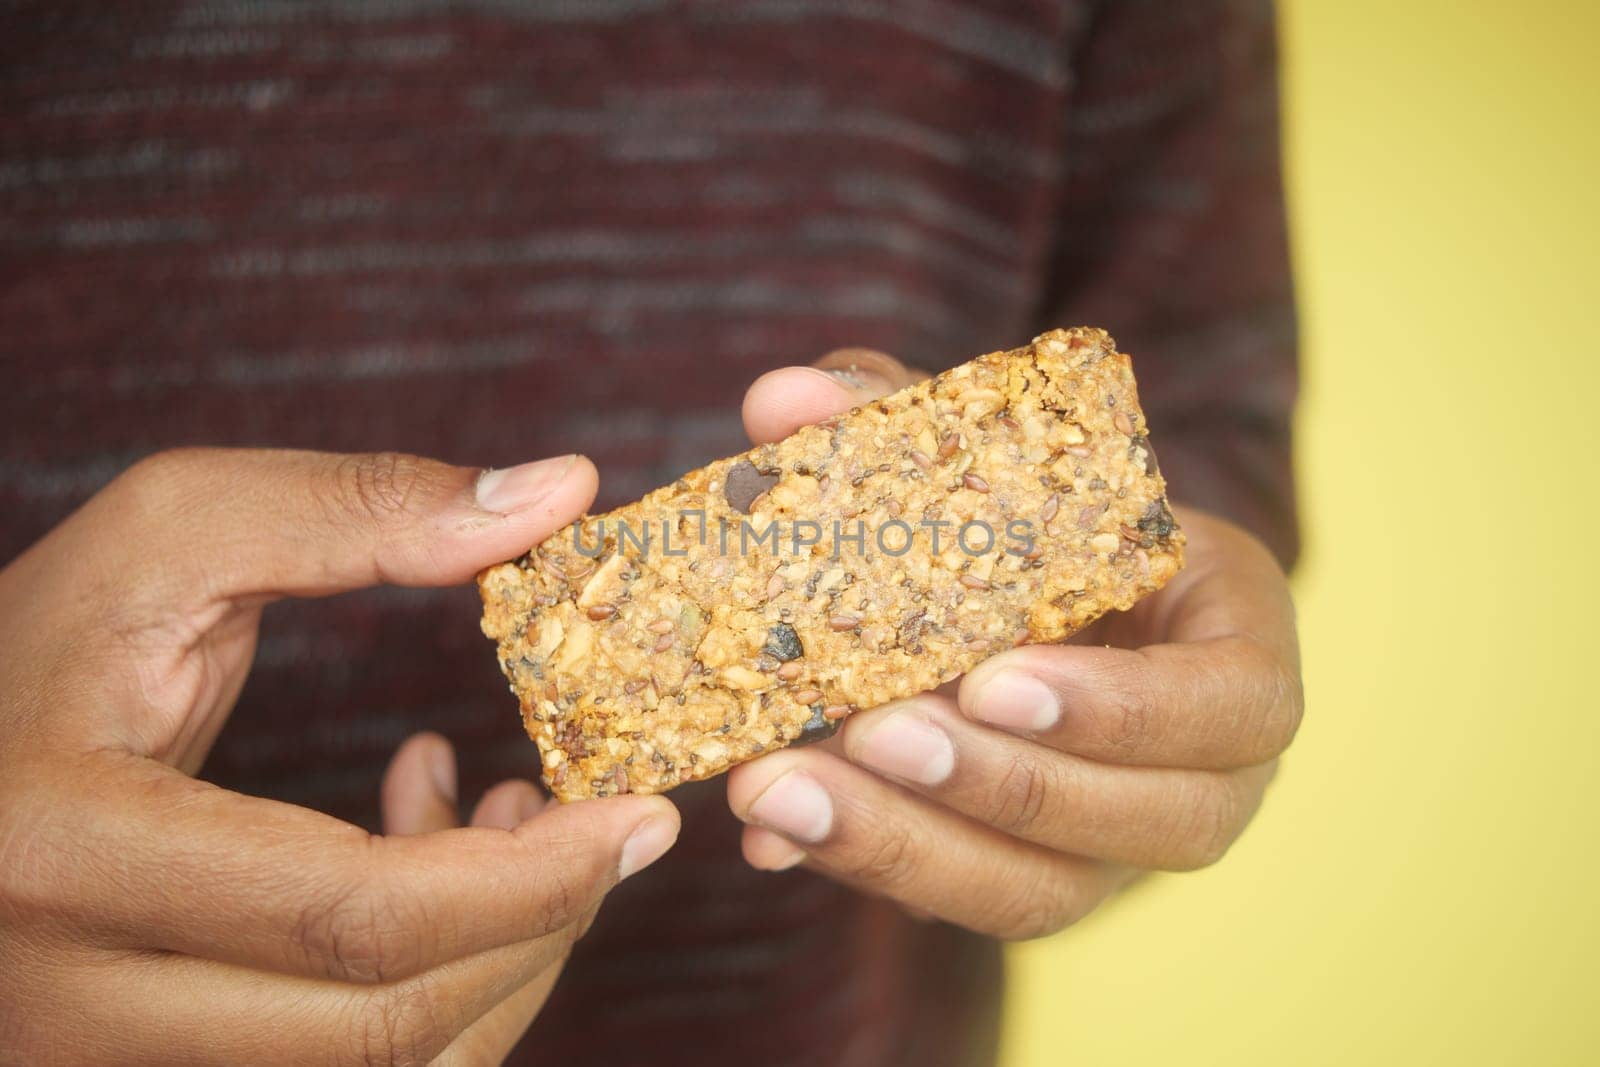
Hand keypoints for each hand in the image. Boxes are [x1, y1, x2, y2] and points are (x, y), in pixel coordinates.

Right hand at [0, 448, 679, 1063]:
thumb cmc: (46, 638)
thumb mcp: (177, 533)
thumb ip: (363, 509)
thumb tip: (561, 494)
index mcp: (65, 848)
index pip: (352, 919)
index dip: (532, 877)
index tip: (640, 814)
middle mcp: (67, 999)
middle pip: (379, 1026)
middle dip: (538, 925)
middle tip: (608, 821)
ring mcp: (99, 1058)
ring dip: (496, 960)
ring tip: (519, 819)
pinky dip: (435, 990)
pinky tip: (433, 865)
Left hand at [725, 353, 1302, 937]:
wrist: (1044, 598)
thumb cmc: (1045, 515)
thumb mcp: (1002, 458)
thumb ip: (904, 416)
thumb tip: (778, 398)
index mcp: (1239, 648)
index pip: (1234, 704)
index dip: (1123, 709)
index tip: (993, 677)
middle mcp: (1209, 771)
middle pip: (1144, 823)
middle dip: (997, 784)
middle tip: (867, 731)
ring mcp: (1124, 846)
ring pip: (1044, 891)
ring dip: (909, 845)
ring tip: (781, 792)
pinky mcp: (1035, 880)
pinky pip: (964, 902)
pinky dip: (864, 864)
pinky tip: (771, 833)